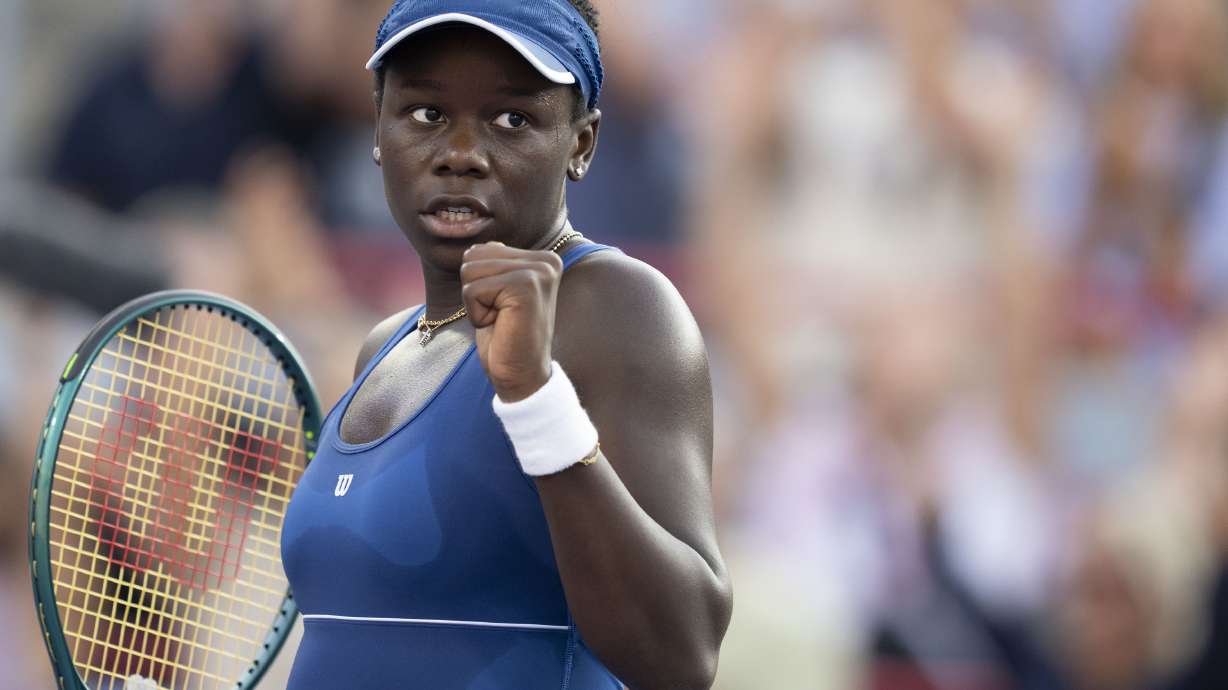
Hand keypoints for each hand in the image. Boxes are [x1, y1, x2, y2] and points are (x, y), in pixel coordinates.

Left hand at [461, 242, 563, 401]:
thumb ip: (494, 265)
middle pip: (473, 256)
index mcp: (543, 258)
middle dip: (474, 290)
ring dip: (476, 302)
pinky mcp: (526, 286)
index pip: (480, 250)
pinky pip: (472, 290)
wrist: (522, 376)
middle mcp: (546, 259)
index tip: (503, 307)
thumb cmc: (506, 337)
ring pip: (470, 270)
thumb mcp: (497, 293)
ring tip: (501, 319)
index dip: (479, 284)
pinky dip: (477, 313)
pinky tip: (500, 325)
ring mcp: (538, 271)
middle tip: (500, 315)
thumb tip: (478, 247)